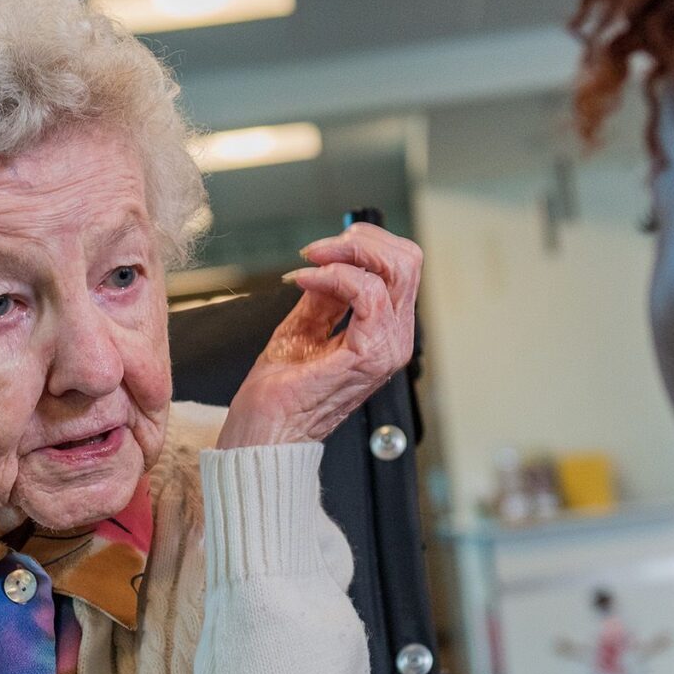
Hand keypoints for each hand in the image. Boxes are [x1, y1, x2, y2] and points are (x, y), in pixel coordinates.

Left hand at [217, 223, 423, 448]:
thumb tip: (330, 260)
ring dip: (346, 253)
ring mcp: (388, 348)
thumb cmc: (281, 393)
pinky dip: (334, 275)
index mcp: (384, 333)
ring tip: (310, 262)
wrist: (266, 432)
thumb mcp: (304, 327)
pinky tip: (305, 279)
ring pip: (397, 269)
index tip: (320, 250)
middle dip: (359, 241)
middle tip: (318, 250)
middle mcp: (395, 340)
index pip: (401, 267)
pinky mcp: (369, 355)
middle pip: (407, 260)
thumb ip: (325, 295)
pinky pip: (368, 292)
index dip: (363, 244)